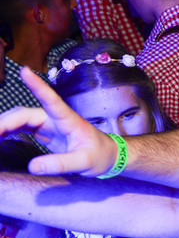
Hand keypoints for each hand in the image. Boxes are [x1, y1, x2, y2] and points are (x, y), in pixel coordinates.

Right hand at [0, 67, 117, 175]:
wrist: (108, 156)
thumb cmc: (100, 156)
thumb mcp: (85, 163)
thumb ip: (61, 164)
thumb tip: (33, 166)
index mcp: (68, 119)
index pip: (50, 100)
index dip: (37, 86)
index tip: (25, 71)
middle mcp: (54, 117)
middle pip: (24, 114)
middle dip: (4, 122)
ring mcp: (47, 123)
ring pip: (19, 119)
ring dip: (2, 125)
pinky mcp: (42, 131)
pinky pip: (20, 127)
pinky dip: (6, 130)